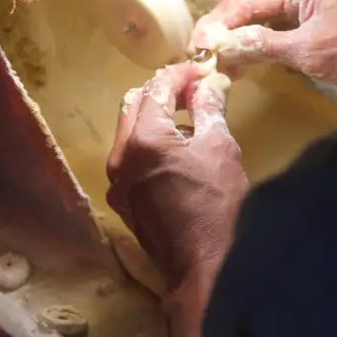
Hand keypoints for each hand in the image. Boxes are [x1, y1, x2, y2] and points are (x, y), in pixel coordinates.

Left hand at [106, 64, 248, 289]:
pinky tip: (179, 153)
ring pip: (129, 131)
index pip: (157, 88)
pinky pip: (131, 158)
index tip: (202, 70)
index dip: (181, 74)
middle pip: (134, 104)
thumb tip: (209, 82)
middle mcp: (120, 156)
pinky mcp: (124, 200)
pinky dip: (150, 144)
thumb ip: (209, 109)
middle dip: (163, 92)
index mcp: (143, 138)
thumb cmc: (217, 205)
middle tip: (195, 91)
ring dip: (156, 118)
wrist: (204, 267)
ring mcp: (117, 181)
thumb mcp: (219, 148)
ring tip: (191, 120)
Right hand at [190, 0, 336, 92]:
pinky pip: (282, 24)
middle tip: (204, 55)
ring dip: (243, 37)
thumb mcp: (308, 50)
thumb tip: (222, 48)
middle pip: (253, 3)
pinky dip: (263, 41)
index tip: (197, 45)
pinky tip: (247, 58)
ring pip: (266, 15)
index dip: (218, 23)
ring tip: (221, 61)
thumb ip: (262, 46)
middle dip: (227, 29)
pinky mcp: (320, 17)